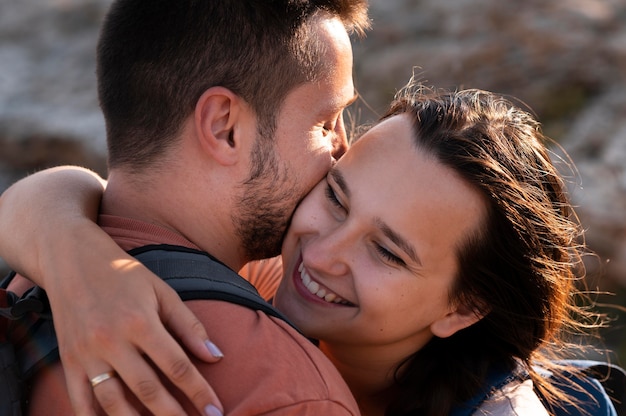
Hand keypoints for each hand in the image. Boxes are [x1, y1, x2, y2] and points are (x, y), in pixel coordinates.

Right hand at [48, 252, 223, 415]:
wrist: (73, 260)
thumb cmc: (124, 275)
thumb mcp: (162, 292)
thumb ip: (189, 325)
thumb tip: (216, 356)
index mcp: (141, 322)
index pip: (177, 366)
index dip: (199, 391)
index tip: (215, 411)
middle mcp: (112, 341)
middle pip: (148, 390)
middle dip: (175, 414)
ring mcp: (87, 354)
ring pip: (114, 402)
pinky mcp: (68, 361)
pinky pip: (80, 400)